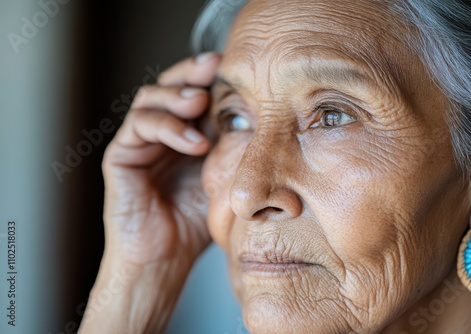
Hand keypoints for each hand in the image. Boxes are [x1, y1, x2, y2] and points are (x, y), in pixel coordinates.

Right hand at [102, 53, 219, 265]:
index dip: (210, 76)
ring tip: (201, 103)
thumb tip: (264, 115)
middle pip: (170, 85)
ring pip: (150, 98)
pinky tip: (193, 142)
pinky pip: (138, 127)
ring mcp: (139, 142)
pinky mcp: (121, 156)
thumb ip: (232, 147)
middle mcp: (161, 133)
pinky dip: (167, 127)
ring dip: (178, 96)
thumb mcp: (222, 177)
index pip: (194, 92)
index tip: (235, 66)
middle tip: (214, 67)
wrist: (165, 258)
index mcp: (186, 134)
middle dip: (192, 73)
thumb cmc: (196, 223)